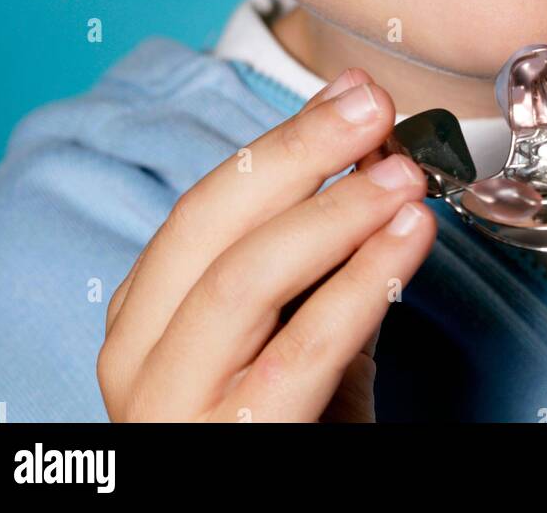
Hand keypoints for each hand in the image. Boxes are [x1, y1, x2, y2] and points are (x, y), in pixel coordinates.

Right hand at [97, 67, 435, 421]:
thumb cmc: (293, 433)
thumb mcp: (302, 340)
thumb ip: (330, 260)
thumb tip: (375, 154)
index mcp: (145, 320)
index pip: (205, 208)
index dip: (283, 144)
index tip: (351, 96)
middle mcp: (137, 363)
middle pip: (211, 225)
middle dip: (298, 153)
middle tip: (373, 107)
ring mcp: (173, 411)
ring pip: (243, 280)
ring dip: (334, 213)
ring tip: (404, 175)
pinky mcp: (230, 450)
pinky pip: (297, 353)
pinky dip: (359, 282)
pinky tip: (409, 239)